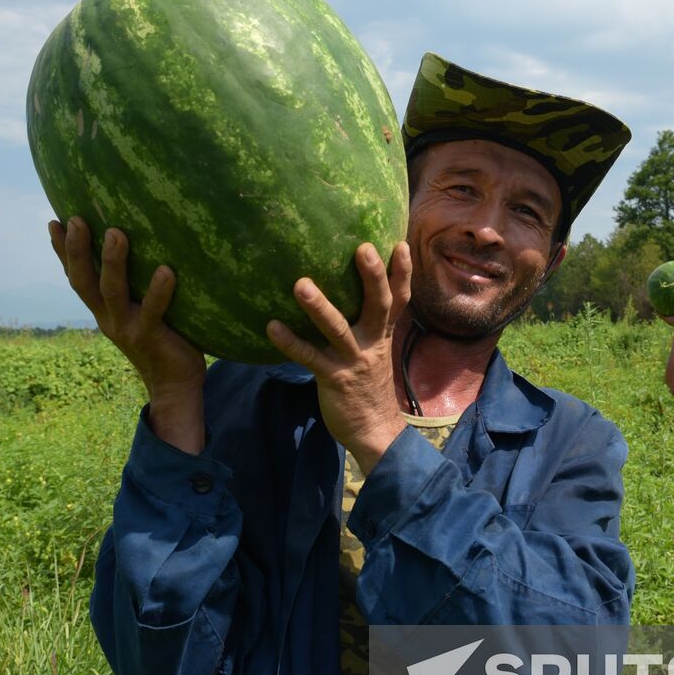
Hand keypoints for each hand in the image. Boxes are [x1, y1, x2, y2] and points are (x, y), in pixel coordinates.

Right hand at [48, 217, 205, 451]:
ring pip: (112, 292)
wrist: (175, 386)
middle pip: (84, 282)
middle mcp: (108, 318)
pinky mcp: (150, 338)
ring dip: (112, 263)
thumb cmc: (163, 340)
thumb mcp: (140, 311)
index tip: (54, 222)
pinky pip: (152, 312)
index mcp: (103, 310)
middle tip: (76, 220)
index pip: (77, 277)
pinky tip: (166, 271)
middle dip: (75, 251)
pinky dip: (158, 292)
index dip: (62, 252)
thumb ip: (136, 287)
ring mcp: (127, 328)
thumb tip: (148, 245)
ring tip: (115, 234)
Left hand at [266, 242, 411, 473]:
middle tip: (362, 247)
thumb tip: (348, 298)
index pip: (399, 300)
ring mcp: (353, 361)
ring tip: (300, 283)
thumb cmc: (367, 387)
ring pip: (337, 329)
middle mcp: (371, 343)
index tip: (398, 243)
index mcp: (382, 335)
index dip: (402, 273)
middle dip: (373, 276)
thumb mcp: (374, 352)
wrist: (373, 431)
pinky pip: (309, 357)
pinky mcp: (333, 378)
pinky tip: (271, 326)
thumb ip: (366, 326)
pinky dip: (290, 342)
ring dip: (319, 306)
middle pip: (378, 304)